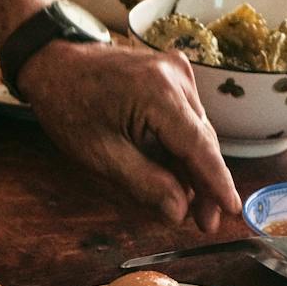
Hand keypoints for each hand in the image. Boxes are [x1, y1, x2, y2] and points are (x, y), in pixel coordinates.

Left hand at [17, 38, 239, 233]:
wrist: (52, 62)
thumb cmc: (68, 106)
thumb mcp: (101, 155)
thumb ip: (144, 184)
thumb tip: (179, 212)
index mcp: (157, 93)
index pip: (199, 146)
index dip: (217, 182)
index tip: (234, 211)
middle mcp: (176, 76)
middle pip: (201, 140)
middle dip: (205, 183)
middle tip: (206, 223)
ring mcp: (176, 72)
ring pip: (195, 131)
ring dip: (193, 167)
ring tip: (191, 206)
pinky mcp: (172, 74)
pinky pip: (185, 118)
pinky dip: (181, 146)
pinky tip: (177, 175)